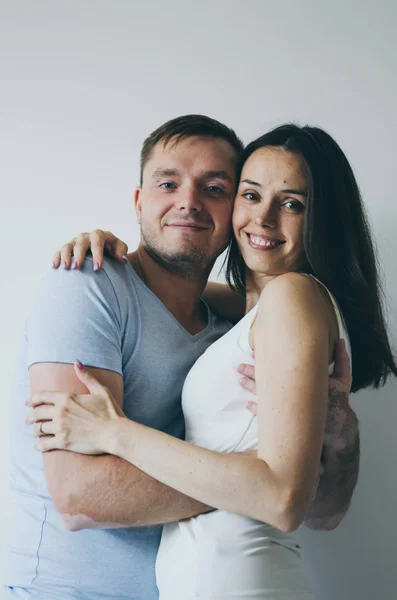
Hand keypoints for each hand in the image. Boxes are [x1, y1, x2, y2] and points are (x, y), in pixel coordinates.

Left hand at [26, 361, 124, 453]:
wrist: (115, 433)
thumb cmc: (110, 411)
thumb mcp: (100, 390)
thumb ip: (86, 376)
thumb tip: (77, 363)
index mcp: (67, 398)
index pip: (41, 396)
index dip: (32, 399)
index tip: (28, 403)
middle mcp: (60, 412)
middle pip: (36, 413)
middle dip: (30, 416)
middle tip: (29, 420)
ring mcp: (61, 428)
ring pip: (38, 429)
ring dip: (35, 431)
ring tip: (35, 432)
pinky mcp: (63, 442)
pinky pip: (44, 444)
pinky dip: (39, 445)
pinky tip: (39, 445)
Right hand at [52, 230, 128, 270]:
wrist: (105, 249)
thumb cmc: (114, 250)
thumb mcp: (120, 248)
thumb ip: (122, 252)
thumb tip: (122, 259)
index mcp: (99, 235)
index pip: (97, 242)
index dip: (97, 254)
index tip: (97, 268)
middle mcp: (85, 237)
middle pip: (80, 243)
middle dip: (79, 256)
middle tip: (77, 268)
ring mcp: (75, 242)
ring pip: (68, 246)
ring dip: (65, 256)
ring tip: (66, 268)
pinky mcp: (68, 248)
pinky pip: (59, 251)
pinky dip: (56, 257)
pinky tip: (55, 267)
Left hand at [239, 339, 355, 453]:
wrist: (338, 430)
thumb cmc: (338, 403)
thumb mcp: (343, 381)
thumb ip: (342, 361)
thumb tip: (341, 341)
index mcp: (306, 382)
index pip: (281, 368)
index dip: (265, 361)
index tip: (252, 353)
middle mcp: (294, 395)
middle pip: (268, 381)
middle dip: (252, 374)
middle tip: (238, 368)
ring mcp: (288, 410)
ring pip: (263, 397)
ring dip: (250, 388)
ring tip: (239, 380)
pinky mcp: (285, 422)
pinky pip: (266, 416)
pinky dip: (256, 409)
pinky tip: (247, 405)